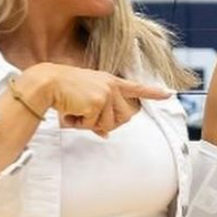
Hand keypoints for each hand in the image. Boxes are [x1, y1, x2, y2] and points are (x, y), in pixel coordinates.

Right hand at [26, 63, 171, 137]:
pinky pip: (94, 125)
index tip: (169, 93)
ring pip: (109, 124)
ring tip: (75, 110)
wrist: (47, 83)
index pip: (136, 88)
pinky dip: (80, 124)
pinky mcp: (98, 102)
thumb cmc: (63, 91)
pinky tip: (71, 111)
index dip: (153, 92)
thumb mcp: (85, 101)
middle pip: (124, 117)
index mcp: (110, 81)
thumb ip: (99, 115)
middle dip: (106, 123)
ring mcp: (107, 94)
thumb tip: (106, 134)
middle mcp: (112, 86)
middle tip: (86, 117)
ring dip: (90, 124)